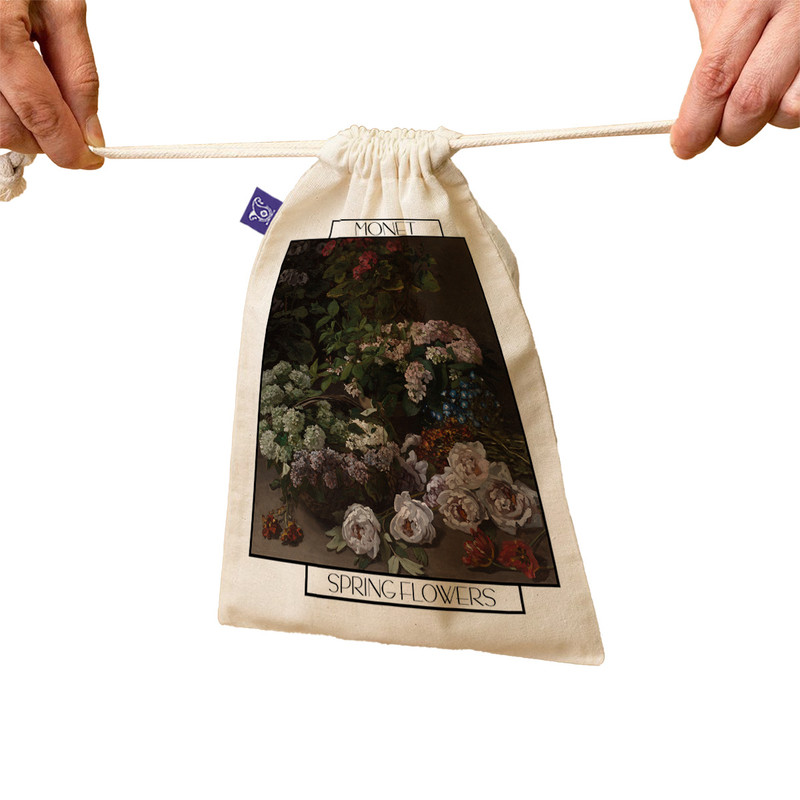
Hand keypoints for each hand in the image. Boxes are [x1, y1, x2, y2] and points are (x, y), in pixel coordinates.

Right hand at [0, 0, 102, 167]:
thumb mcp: (61, 6)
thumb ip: (79, 73)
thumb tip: (91, 131)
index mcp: (0, 33)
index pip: (40, 113)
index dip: (70, 148)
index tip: (91, 159)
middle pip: (8, 128)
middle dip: (45, 140)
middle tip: (68, 129)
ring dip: (20, 128)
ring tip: (37, 98)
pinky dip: (2, 110)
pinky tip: (14, 90)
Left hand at [671, 0, 799, 157]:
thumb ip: (714, 41)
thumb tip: (696, 107)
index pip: (716, 76)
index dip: (695, 121)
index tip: (685, 145)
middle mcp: (798, 12)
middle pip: (752, 102)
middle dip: (729, 129)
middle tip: (720, 127)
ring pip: (792, 111)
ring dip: (771, 115)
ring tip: (764, 84)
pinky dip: (794, 100)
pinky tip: (787, 79)